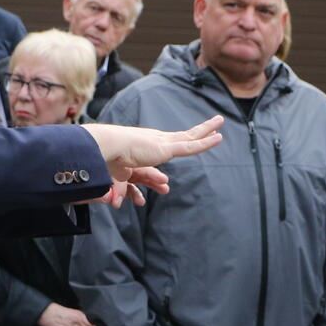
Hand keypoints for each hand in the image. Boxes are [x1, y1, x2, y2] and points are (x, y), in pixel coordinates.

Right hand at [82, 116, 223, 196]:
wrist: (104, 149)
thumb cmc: (107, 161)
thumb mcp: (117, 179)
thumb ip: (121, 190)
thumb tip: (116, 204)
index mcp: (147, 145)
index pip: (169, 143)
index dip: (182, 140)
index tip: (191, 138)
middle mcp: (157, 140)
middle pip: (184, 135)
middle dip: (199, 131)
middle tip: (214, 124)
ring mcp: (162, 143)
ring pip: (191, 136)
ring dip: (207, 130)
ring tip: (221, 121)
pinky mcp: (165, 148)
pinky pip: (191, 145)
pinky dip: (205, 142)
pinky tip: (218, 138)